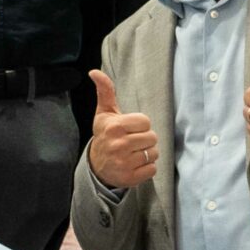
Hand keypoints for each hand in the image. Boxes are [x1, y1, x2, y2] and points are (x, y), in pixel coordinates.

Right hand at [86, 70, 158, 189]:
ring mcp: (124, 163)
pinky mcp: (130, 178)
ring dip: (147, 154)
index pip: (146, 122)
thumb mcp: (104, 113)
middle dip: (145, 139)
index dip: (140, 125)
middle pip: (152, 137)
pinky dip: (147, 168)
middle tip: (132, 142)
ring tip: (133, 153)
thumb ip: (105, 91)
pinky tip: (135, 165)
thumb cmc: (105, 135)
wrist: (96, 167)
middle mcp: (118, 145)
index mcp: (114, 127)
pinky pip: (152, 169)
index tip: (129, 129)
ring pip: (154, 153)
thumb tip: (95, 72)